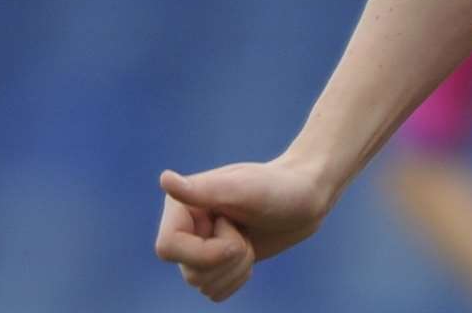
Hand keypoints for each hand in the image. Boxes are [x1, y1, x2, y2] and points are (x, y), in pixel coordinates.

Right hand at [153, 158, 333, 300]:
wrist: (305, 196)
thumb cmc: (279, 187)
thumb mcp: (244, 188)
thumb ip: (203, 190)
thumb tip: (165, 179)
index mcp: (181, 205)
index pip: (167, 249)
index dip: (203, 252)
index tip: (235, 234)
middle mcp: (186, 227)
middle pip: (190, 273)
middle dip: (228, 259)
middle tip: (247, 233)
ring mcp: (200, 247)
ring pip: (203, 285)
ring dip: (236, 269)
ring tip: (250, 240)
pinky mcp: (217, 264)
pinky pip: (215, 293)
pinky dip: (237, 279)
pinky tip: (249, 255)